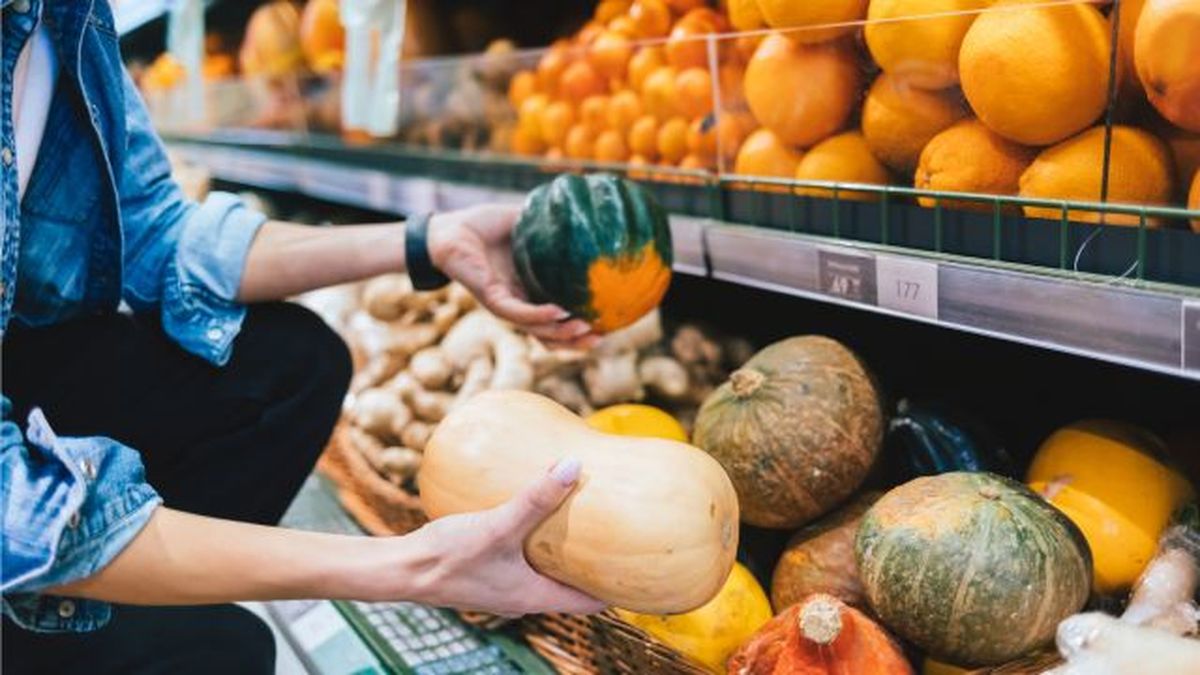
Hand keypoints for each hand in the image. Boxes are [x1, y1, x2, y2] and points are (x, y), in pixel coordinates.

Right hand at [397, 458, 606, 616]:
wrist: (401, 569)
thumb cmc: (448, 556)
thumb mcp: (498, 525)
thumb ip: (536, 498)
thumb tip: (573, 466)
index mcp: (535, 597)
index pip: (591, 601)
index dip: (619, 588)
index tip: (643, 569)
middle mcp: (523, 597)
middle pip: (572, 585)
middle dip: (595, 564)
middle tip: (621, 534)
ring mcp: (504, 586)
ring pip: (547, 571)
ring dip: (565, 552)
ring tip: (585, 521)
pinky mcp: (487, 570)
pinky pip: (523, 558)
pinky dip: (537, 542)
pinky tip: (535, 511)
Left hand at [427, 205, 596, 346]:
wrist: (448, 230)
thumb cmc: (482, 226)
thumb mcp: (524, 223)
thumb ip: (550, 223)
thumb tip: (579, 209)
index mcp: (528, 290)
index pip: (556, 317)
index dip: (578, 324)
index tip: (607, 323)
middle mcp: (519, 303)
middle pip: (550, 334)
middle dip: (575, 341)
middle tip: (601, 338)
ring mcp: (505, 304)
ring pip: (537, 330)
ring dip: (562, 334)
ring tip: (587, 329)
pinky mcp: (491, 299)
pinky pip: (518, 313)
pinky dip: (539, 316)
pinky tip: (559, 312)